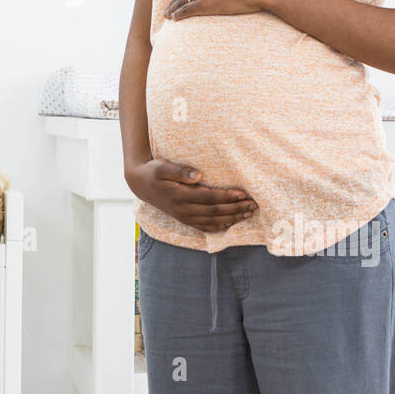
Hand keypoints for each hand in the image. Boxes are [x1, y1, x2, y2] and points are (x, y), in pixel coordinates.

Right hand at [125, 158, 256, 231]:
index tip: (243, 193)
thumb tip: (199, 175)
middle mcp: (183, 210)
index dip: (226, 196)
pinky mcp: (185, 220)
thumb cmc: (153, 171)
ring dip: (232, 218)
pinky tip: (232, 222)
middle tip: (253, 205)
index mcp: (179, 196)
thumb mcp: (162, 166)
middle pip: (214, 211)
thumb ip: (180, 171)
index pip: (208, 198)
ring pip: (212, 221)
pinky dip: (220, 226)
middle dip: (236, 209)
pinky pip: (205, 227)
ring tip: (249, 213)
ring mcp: (184, 217)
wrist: (140, 184)